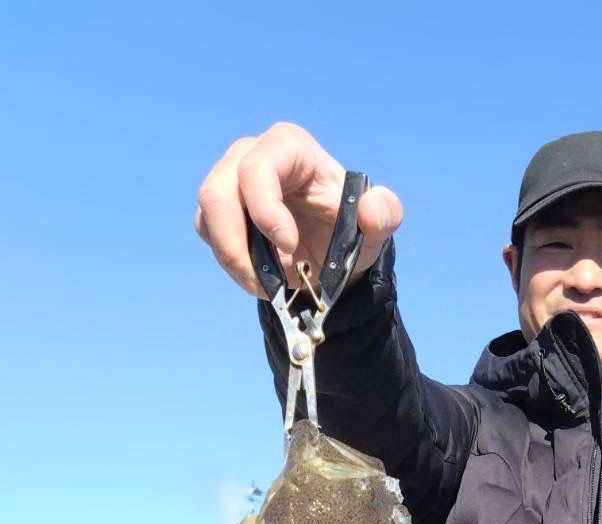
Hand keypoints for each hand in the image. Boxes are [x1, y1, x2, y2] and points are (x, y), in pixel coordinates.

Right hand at [195, 122, 402, 297]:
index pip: (258, 169)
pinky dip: (231, 263)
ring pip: (208, 216)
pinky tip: (261, 278)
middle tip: (266, 283)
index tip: (289, 247)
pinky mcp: (220, 209)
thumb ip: (384, 214)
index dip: (265, 210)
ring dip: (234, 260)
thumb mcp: (375, 226)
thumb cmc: (350, 227)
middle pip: (218, 192)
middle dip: (235, 244)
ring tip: (268, 287)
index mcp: (290, 148)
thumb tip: (372, 210)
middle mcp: (251, 155)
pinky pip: (208, 234)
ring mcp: (230, 181)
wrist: (332, 248)